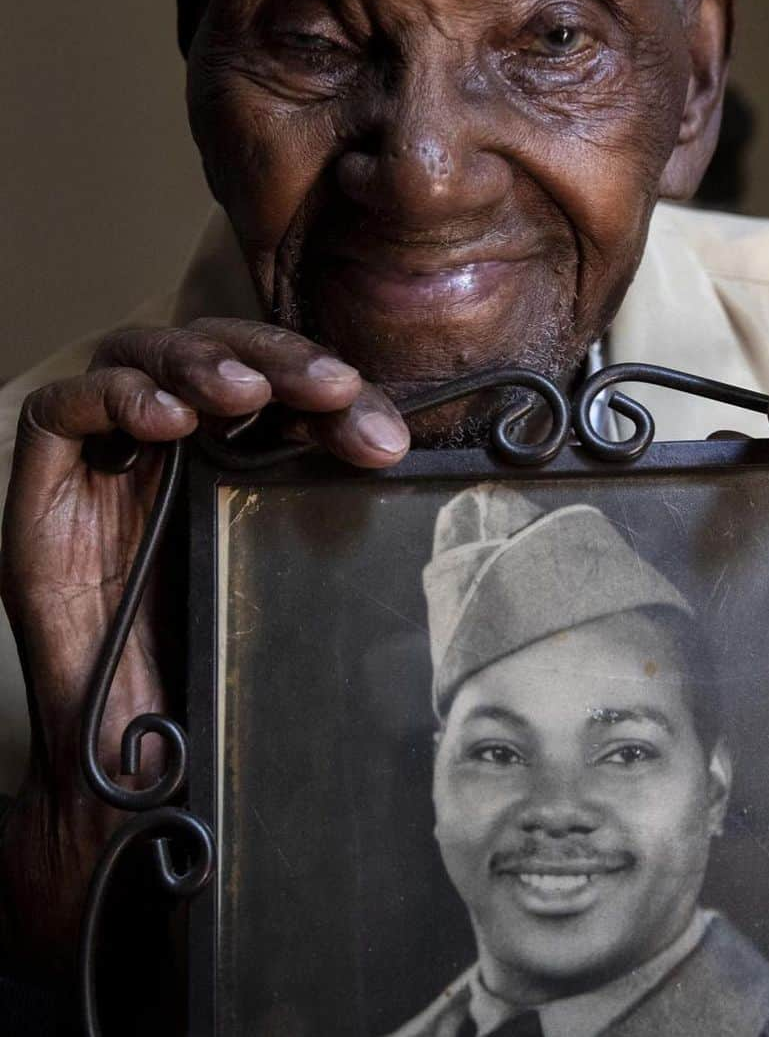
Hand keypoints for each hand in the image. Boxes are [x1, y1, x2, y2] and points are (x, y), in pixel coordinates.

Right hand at [0, 318, 409, 969]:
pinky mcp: (48, 479)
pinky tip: (164, 419)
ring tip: (244, 394)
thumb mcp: (283, 566)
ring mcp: (110, 453)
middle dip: (279, 360)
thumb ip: (322, 503)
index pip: (283, 380)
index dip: (332, 387)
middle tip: (328, 391)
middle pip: (217, 350)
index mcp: (235, 445)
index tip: (380, 435)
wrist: (135, 742)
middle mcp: (173, 436)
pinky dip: (114, 397)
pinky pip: (63, 408)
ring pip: (142, 354)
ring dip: (201, 363)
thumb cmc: (214, 653)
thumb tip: (397, 456)